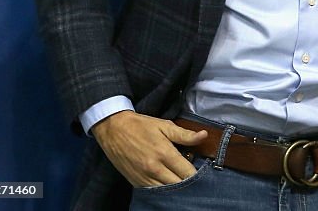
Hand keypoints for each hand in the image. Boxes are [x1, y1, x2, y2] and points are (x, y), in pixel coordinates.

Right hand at [92, 111, 206, 187]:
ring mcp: (144, 177)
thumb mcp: (164, 125)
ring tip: (182, 181)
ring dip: (176, 188)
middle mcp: (154, 168)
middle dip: (188, 182)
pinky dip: (162, 190)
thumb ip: (185, 134)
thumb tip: (204, 135)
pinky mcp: (135, 182)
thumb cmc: (141, 126)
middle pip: (178, 185)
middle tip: (194, 177)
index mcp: (164, 153)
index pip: (187, 172)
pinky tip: (167, 184)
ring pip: (166, 192)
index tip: (202, 171)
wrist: (113, 130)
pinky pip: (153, 192)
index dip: (198, 174)